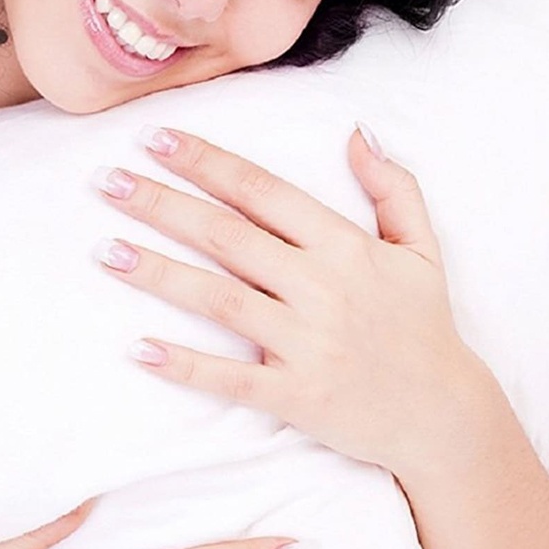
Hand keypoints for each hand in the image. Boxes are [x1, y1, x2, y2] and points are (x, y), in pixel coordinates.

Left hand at [90, 121, 483, 478]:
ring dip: (158, 272)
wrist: (443, 416)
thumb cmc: (425, 326)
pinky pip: (231, 378)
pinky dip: (184, 365)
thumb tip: (357, 132)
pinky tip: (138, 349)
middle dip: (162, 204)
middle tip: (106, 179)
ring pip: (219, 299)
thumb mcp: (421, 248)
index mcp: (344, 247)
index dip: (206, 162)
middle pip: (227, 236)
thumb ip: (393, 186)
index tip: (155, 138)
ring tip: (105, 249)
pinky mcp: (295, 395)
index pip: (262, 192)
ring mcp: (306, 343)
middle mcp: (321, 289)